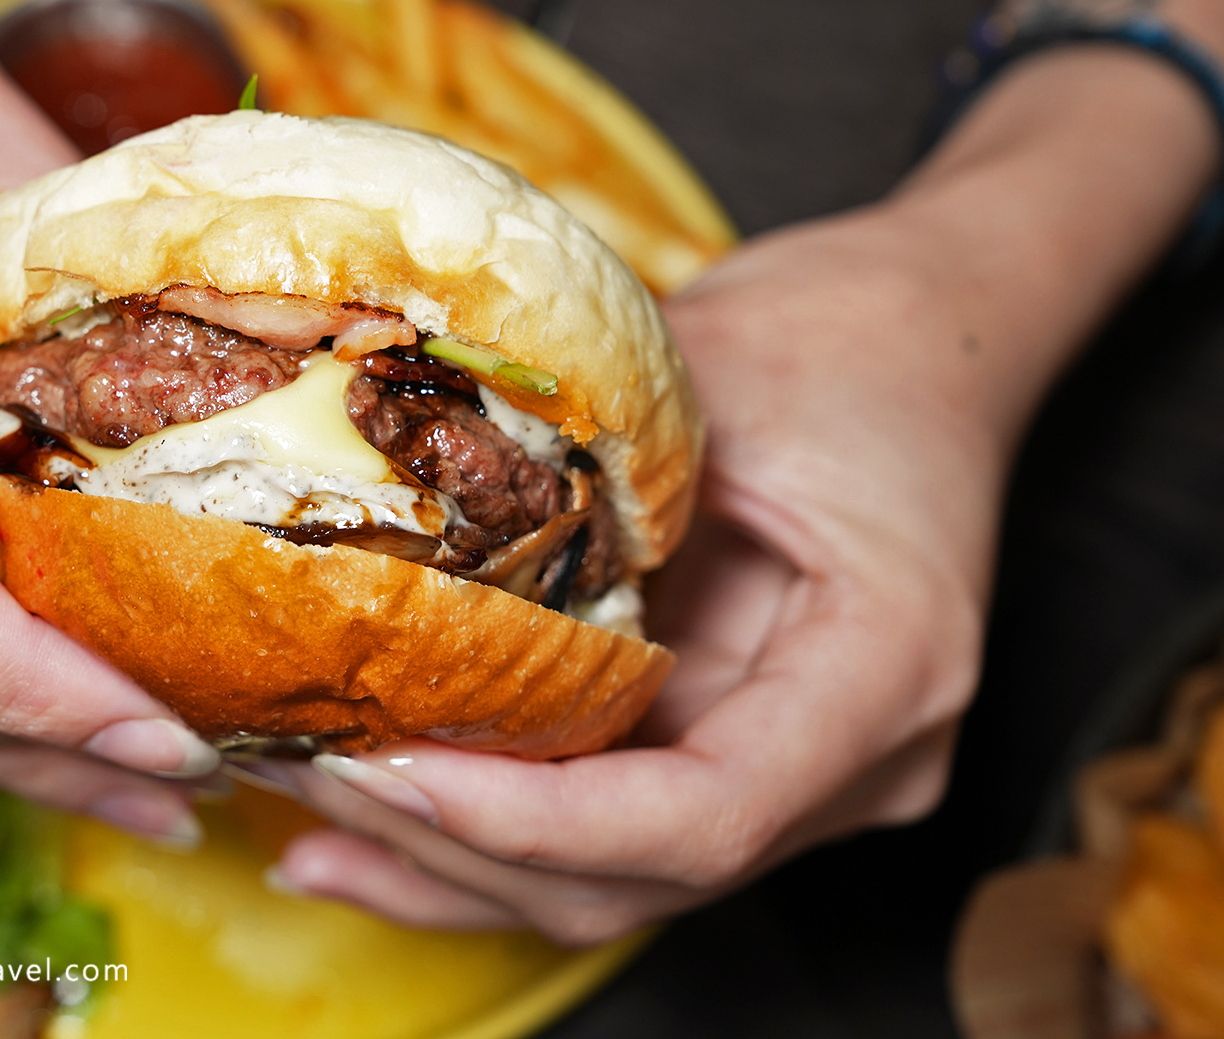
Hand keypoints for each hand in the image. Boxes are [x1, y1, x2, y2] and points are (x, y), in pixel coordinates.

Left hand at [242, 28, 1220, 937]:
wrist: (923, 337)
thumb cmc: (843, 338)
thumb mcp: (715, 381)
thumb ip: (588, 489)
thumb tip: (391, 554)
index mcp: (887, 670)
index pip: (704, 816)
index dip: (534, 821)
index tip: (392, 771)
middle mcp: (859, 763)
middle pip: (635, 879)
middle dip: (449, 853)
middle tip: (299, 790)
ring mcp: (800, 778)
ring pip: (607, 885)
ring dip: (445, 869)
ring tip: (304, 832)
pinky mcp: (734, 751)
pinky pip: (602, 828)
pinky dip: (486, 831)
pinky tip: (370, 820)